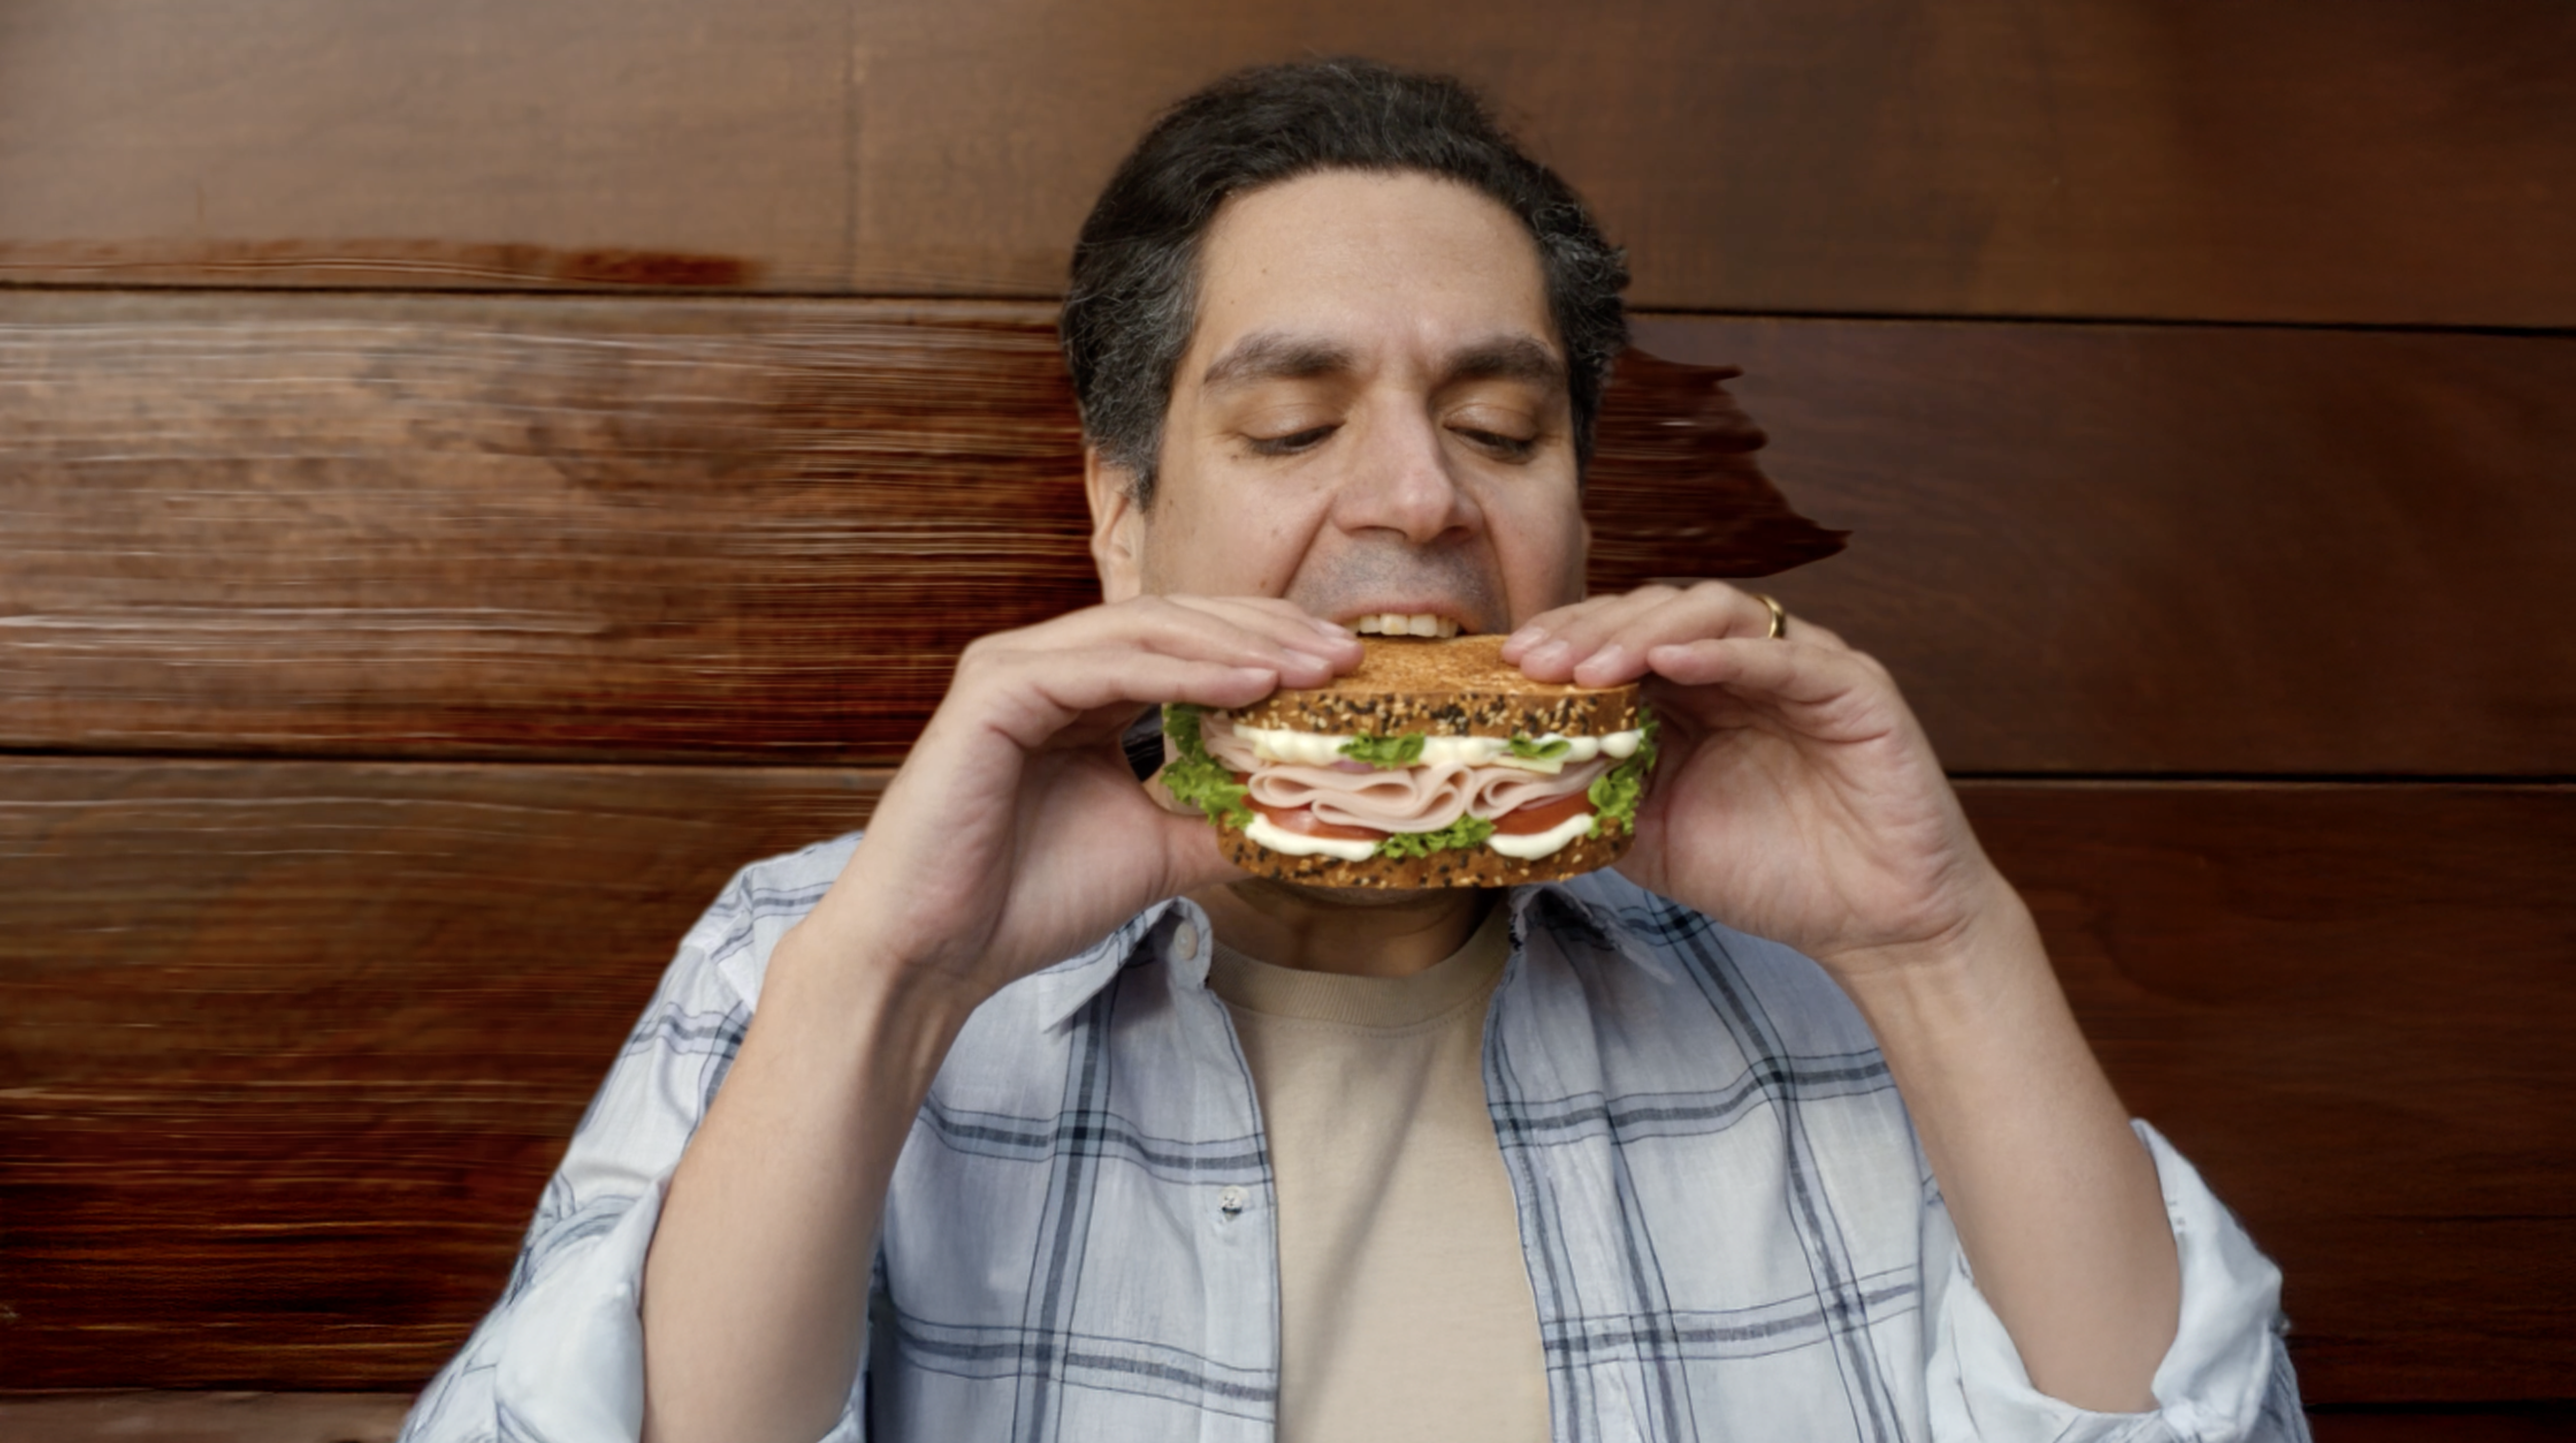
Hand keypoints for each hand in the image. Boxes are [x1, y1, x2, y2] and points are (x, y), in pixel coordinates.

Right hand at [805, 596, 1359, 1009]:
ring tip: (1315, 667)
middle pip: (1177, 621)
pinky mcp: (994, 689)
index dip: (1270, 646)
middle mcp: (1048, 664)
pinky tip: (1251, 683)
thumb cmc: (1027, 902)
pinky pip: (1107, 664)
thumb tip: (1315, 820)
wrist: (937, 954)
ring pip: (1147, 630)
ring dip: (1240, 644)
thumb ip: (1223, 822)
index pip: (1188, 645)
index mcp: (1081, 691)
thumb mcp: (1156, 852)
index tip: (1346, 670)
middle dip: (1269, 633)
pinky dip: (1184, 670)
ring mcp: (1015, 667)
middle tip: (1348, 655)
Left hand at [1503, 582, 2008, 982]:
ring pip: (1715, 615)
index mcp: (1693, 693)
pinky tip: (1672, 662)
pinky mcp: (1854, 688)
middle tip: (1535, 663)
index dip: (1564, 643)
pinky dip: (1726, 653)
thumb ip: (1595, 799)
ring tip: (1591, 665)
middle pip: (1656, 614)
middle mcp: (1742, 666)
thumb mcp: (1654, 839)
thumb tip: (1511, 784)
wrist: (1873, 923)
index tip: (1508, 667)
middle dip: (1590, 633)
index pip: (1618, 639)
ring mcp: (1800, 668)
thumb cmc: (1773, 873)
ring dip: (1645, 633)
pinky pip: (1786, 656)